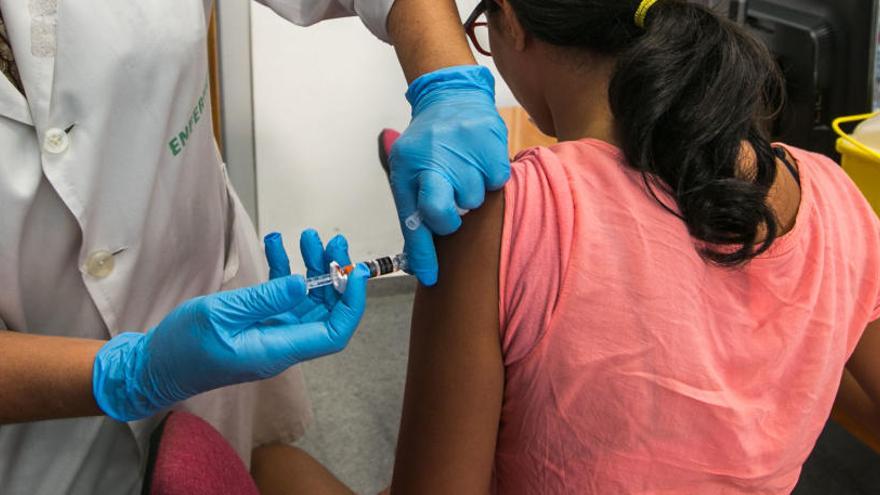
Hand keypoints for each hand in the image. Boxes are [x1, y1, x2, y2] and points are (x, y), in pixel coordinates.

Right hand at [92, 232, 368, 421]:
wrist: (153, 366)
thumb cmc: (183, 346)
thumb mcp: (221, 315)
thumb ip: (264, 299)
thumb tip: (302, 284)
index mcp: (278, 349)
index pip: (333, 332)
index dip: (351, 303)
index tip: (353, 271)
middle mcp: (281, 344)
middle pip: (324, 311)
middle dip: (333, 274)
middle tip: (331, 240)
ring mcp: (270, 334)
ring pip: (304, 300)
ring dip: (309, 268)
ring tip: (307, 236)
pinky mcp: (256, 324)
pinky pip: (280, 297)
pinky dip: (282, 271)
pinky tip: (276, 244)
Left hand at [390, 65, 509, 285]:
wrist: (450, 98)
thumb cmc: (428, 145)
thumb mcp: (407, 172)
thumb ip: (412, 212)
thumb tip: (418, 261)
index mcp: (408, 169)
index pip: (414, 221)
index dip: (423, 255)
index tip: (430, 278)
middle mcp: (433, 160)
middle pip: (446, 216)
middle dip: (449, 220)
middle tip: (451, 205)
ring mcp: (463, 151)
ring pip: (474, 201)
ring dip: (470, 193)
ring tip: (463, 171)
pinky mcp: (490, 144)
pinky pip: (496, 182)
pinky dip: (489, 178)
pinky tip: (479, 163)